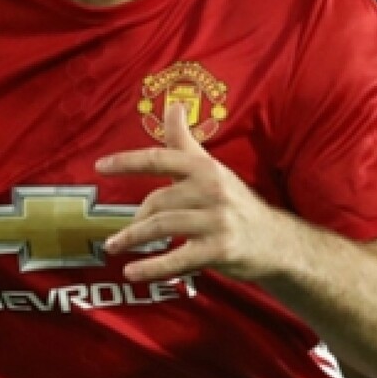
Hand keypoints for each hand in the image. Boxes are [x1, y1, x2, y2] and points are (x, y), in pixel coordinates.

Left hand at [99, 102, 287, 282]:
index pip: (159, 158)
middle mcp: (212, 190)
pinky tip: (131, 272)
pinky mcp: (219, 250)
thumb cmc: (234, 201)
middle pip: (158, 200)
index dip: (127, 162)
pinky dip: (151, 268)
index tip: (100, 167)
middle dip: (136, 217)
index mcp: (205, 168)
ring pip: (162, 226)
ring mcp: (217, 221)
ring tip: (113, 247)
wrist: (276, 240)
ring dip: (132, 238)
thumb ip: (185, 141)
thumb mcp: (211, 168)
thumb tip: (173, 105)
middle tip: (125, 231)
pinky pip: (177, 259)